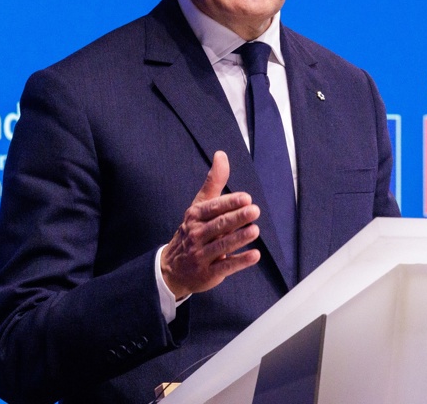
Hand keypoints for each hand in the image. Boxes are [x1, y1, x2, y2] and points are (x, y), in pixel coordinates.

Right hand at [161, 151, 261, 298]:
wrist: (172, 268)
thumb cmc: (193, 231)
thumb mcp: (200, 205)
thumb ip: (214, 181)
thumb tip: (221, 154)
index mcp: (195, 216)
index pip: (213, 207)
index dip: (229, 203)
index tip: (246, 198)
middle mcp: (196, 235)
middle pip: (218, 225)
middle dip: (236, 218)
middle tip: (254, 211)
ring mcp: (201, 255)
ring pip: (222, 245)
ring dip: (239, 238)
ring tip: (255, 231)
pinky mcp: (208, 273)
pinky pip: (225, 266)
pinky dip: (240, 261)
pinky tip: (255, 255)